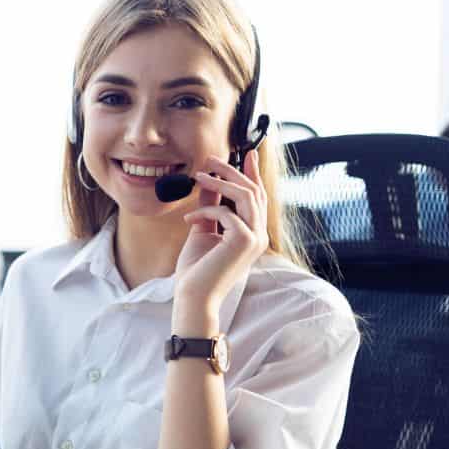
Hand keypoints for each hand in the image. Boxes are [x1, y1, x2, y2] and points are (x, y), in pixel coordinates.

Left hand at [175, 151, 268, 312]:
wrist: (193, 295)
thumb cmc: (196, 269)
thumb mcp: (203, 229)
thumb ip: (210, 206)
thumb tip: (208, 182)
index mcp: (252, 232)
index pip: (257, 197)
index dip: (253, 173)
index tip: (248, 153)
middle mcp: (259, 234)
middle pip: (253, 191)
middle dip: (232, 171)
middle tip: (210, 159)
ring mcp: (255, 238)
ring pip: (246, 195)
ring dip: (220, 182)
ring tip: (197, 177)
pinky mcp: (244, 241)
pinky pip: (226, 212)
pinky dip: (205, 211)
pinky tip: (189, 220)